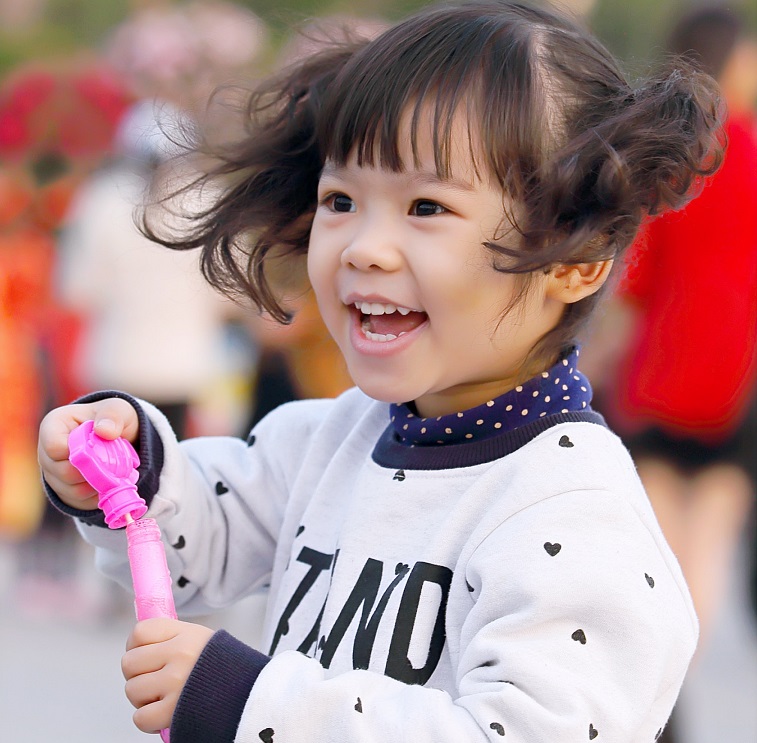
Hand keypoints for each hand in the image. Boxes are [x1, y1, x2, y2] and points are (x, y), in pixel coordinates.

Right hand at [37, 398, 139, 509]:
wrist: (118, 437)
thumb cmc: (112, 419)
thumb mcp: (118, 409)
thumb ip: (113, 416)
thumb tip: (105, 431)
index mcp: (54, 426)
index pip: (55, 447)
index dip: (79, 453)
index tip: (100, 449)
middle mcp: (46, 452)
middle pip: (62, 472)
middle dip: (92, 470)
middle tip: (113, 463)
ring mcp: (53, 473)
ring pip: (72, 490)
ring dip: (97, 484)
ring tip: (113, 471)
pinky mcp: (65, 490)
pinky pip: (80, 501)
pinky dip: (98, 495)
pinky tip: (109, 482)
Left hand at [122, 618, 214, 733]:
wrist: (250, 694)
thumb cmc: (223, 667)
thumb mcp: (201, 640)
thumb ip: (172, 638)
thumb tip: (138, 643)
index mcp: (186, 634)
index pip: (140, 632)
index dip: (136, 646)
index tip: (146, 655)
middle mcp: (180, 654)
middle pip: (129, 663)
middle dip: (138, 674)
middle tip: (155, 679)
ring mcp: (176, 683)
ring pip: (132, 690)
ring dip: (143, 698)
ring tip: (163, 697)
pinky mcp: (174, 712)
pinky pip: (140, 718)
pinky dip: (148, 719)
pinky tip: (164, 713)